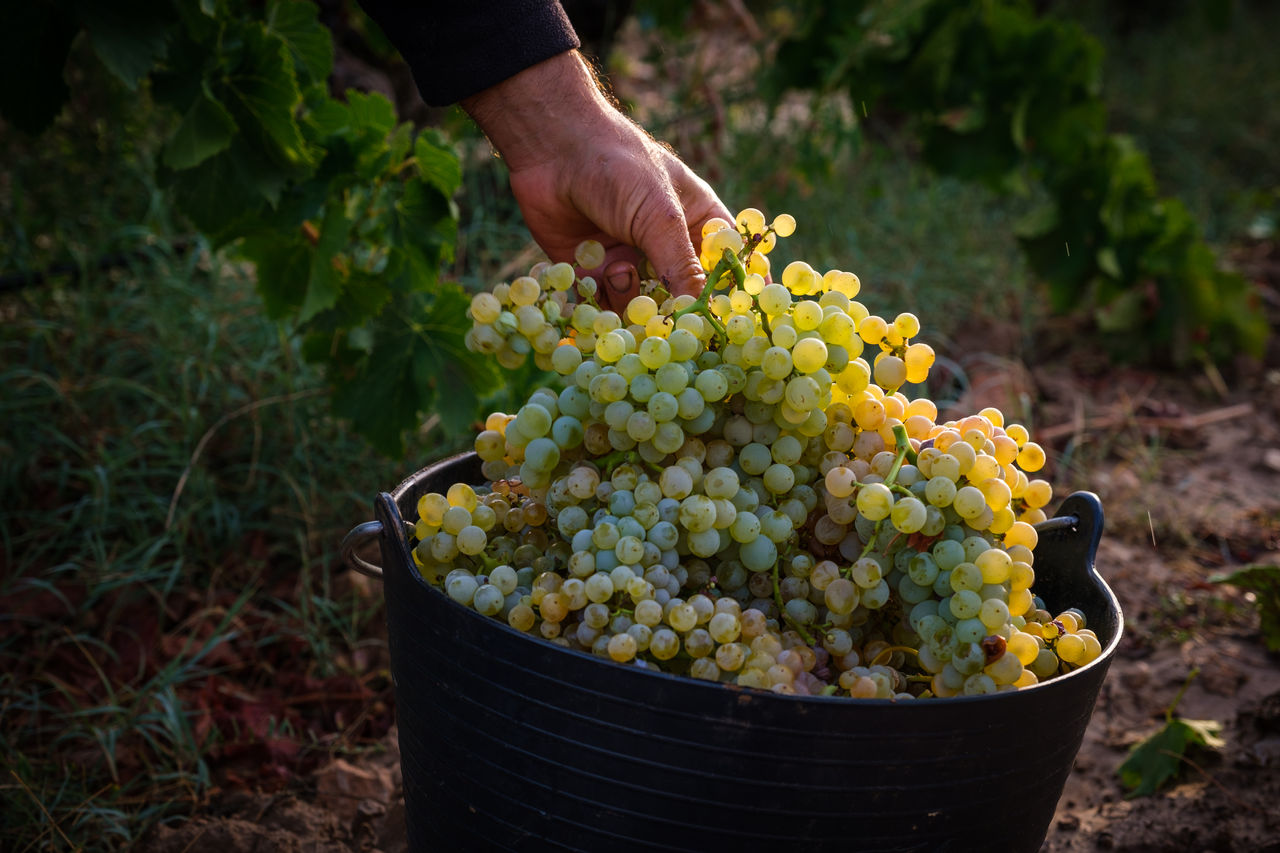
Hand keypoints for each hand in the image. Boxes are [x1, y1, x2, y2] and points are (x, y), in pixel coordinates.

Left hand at [461, 51, 732, 310]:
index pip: (726, 262)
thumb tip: (700, 311)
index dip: (734, 289)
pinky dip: (601, 301)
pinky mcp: (592, 273)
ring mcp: (628, 260)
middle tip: (668, 317)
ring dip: (633, 299)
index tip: (736, 317)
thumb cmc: (618, 168)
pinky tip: (595, 273)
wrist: (552, 151)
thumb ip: (681, 264)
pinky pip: (605, 306)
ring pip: (644, 307)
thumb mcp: (659, 215)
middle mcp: (664, 245)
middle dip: (675, 309)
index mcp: (695, 221)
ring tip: (617, 269)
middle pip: (684, 294)